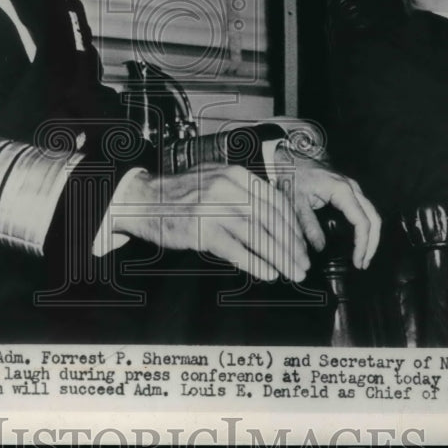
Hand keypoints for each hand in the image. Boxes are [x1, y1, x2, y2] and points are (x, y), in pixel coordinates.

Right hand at [112, 163, 308, 282]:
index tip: (302, 245)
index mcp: (236, 174)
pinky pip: (234, 249)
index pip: (275, 200)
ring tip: (292, 273)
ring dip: (279, 257)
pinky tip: (267, 273)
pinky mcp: (200, 228)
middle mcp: (227, 187)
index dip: (293, 226)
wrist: (143, 199)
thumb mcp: (216, 182)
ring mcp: (213, 207)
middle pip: (270, 219)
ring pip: (257, 235)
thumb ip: (244, 195)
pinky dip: (254, 263)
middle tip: (303, 265)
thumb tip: (276, 221)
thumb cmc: (182, 195)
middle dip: (292, 245)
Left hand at [271, 146, 380, 268]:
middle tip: (362, 264)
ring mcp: (352, 188)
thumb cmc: (292, 175)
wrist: (290, 157)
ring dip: (371, 236)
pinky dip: (365, 227)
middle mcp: (352, 188)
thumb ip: (307, 225)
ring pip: (372, 214)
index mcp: (342, 190)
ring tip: (362, 257)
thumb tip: (320, 248)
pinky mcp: (349, 191)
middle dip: (372, 244)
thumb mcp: (295, 202)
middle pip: (374, 218)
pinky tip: (358, 241)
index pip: (362, 221)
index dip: (362, 244)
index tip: (357, 261)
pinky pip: (364, 210)